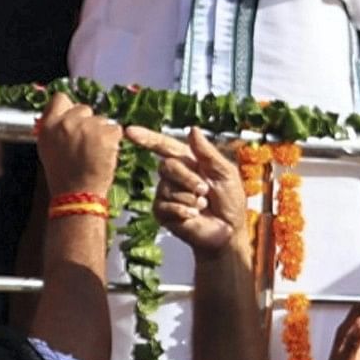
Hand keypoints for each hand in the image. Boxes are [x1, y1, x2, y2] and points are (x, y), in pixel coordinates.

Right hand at [27, 95, 119, 200]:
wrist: (76, 193)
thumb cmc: (63, 174)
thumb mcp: (47, 147)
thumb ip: (54, 128)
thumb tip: (62, 116)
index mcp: (49, 125)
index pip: (61, 98)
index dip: (70, 107)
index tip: (75, 117)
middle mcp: (67, 122)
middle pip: (84, 108)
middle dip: (88, 122)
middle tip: (86, 143)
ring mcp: (87, 127)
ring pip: (102, 120)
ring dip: (102, 132)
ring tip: (94, 152)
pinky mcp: (106, 134)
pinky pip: (115, 129)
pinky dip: (114, 140)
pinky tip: (105, 153)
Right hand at [133, 129, 249, 259]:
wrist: (228, 230)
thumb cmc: (230, 200)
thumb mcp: (225, 173)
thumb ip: (208, 153)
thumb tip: (192, 129)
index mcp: (189, 161)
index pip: (164, 146)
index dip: (147, 138)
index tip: (130, 131)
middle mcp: (174, 175)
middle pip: (167, 166)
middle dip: (188, 179)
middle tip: (205, 190)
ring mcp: (165, 193)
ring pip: (166, 188)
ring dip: (190, 198)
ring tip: (202, 205)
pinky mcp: (161, 211)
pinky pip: (165, 205)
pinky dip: (183, 210)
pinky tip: (194, 215)